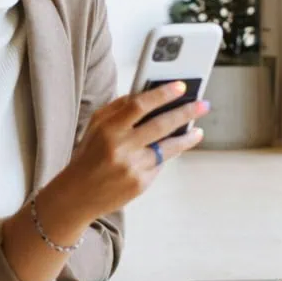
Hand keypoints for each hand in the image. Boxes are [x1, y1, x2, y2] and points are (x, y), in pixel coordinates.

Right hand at [50, 81, 208, 223]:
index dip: (162, 94)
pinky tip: (174, 148)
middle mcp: (121, 147)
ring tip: (197, 130)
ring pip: (168, 148)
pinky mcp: (141, 183)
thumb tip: (148, 94)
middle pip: (160, 125)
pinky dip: (167, 155)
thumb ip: (119, 108)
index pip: (139, 105)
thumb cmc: (90, 154)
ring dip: (187, 137)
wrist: (78, 193)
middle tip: (203, 104)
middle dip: (185, 112)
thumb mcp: (96, 126)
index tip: (180, 87)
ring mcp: (133, 166)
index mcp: (108, 128)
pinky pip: (160, 164)